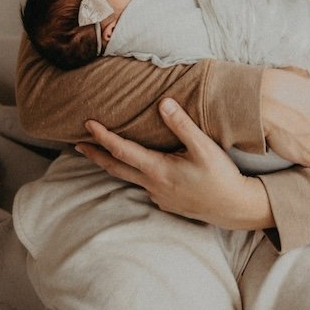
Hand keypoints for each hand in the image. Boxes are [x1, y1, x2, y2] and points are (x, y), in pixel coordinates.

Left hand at [75, 98, 272, 229]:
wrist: (233, 207)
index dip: (103, 137)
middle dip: (95, 154)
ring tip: (99, 152)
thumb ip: (182, 125)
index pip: (122, 151)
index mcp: (158, 170)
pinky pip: (142, 183)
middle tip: (76, 143)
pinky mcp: (166, 200)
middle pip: (115, 168)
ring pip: (127, 177)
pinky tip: (136, 166)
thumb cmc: (219, 176)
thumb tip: (163, 102)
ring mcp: (158, 195)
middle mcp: (153, 185)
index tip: (88, 124)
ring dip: (111, 163)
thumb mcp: (204, 147)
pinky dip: (130, 171)